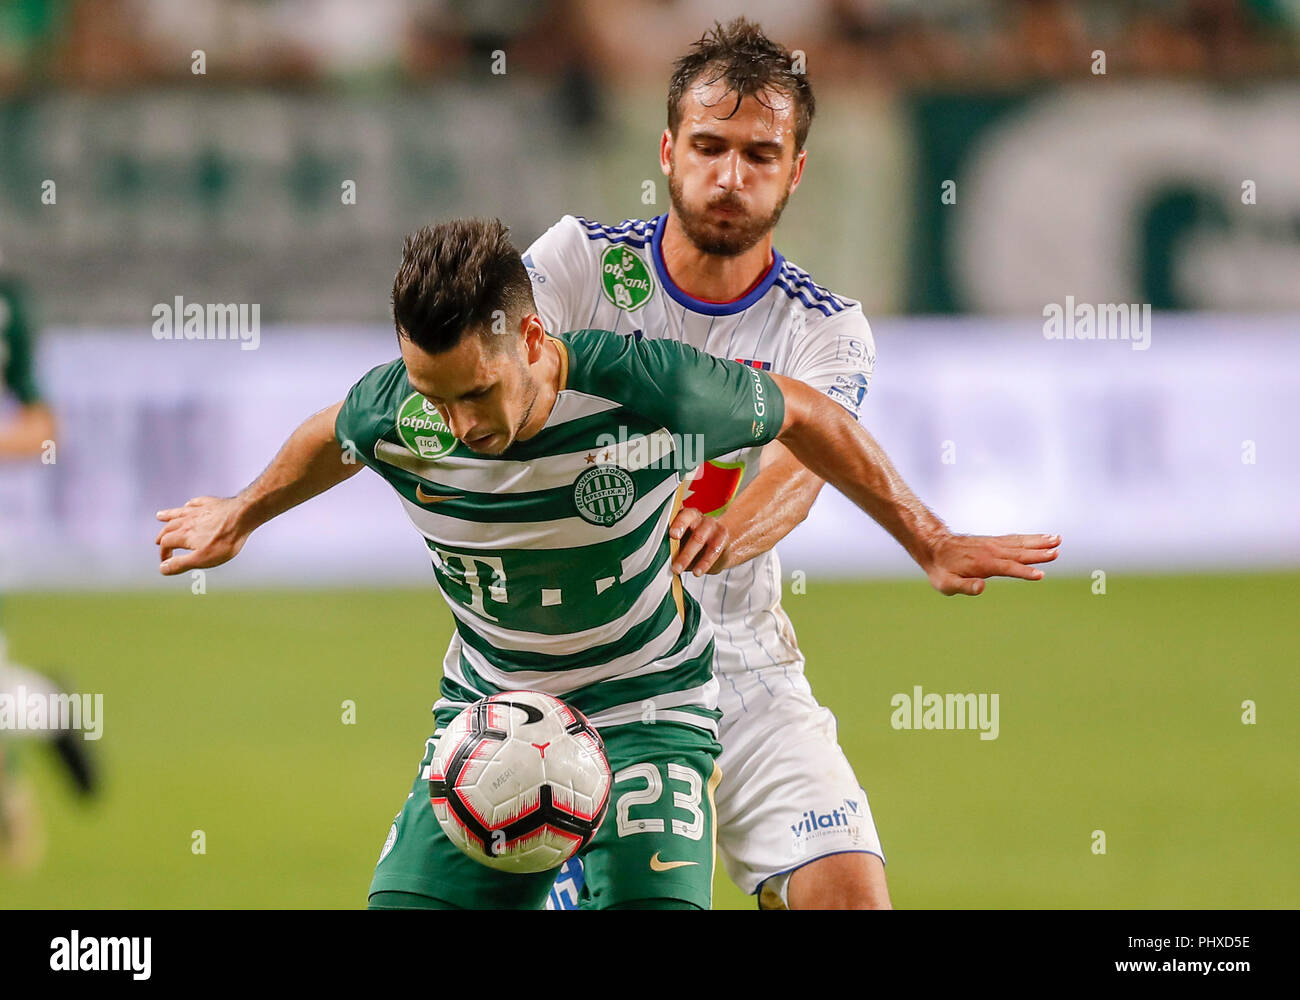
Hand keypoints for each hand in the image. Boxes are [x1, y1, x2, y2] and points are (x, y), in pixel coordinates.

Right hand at [155, 496, 251, 575]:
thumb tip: (162, 568)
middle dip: (162, 535)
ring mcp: (199, 510)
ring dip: (168, 515)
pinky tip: (189, 505)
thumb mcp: (202, 559)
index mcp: (183, 535)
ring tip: (160, 516)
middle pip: (169, 527)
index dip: (164, 553)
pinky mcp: (211, 503)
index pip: (166, 543)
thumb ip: (181, 564)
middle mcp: (187, 520)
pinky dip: (189, 505)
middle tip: (157, 541)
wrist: (243, 516)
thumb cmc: (224, 540)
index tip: (166, 561)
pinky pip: (196, 503)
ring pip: (178, 512)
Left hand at [669, 507, 730, 576]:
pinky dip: (704, 563)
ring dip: (688, 556)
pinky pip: (713, 550)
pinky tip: (697, 571)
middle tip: (672, 563)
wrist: (720, 549)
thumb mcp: (681, 543)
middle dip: (680, 547)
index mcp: (687, 515)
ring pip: (699, 539)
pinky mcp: (723, 538)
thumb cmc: (694, 544)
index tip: (672, 535)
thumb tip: (656, 556)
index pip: (681, 515)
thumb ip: (671, 544)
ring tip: (679, 569)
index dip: (677, 524)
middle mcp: (700, 518)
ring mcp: (713, 527)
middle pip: (690, 529)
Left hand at [924, 532, 1059, 595]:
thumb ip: (964, 587)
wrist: (934, 546)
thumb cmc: (941, 569)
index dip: (1024, 572)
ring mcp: (993, 544)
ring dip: (1039, 542)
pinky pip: (1015, 539)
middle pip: (1019, 553)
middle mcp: (991, 551)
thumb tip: (981, 587)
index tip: (1041, 574)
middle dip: (1039, 553)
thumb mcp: (946, 584)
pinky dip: (1029, 538)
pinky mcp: (994, 542)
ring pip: (1020, 543)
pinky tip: (1042, 538)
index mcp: (984, 563)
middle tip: (1057, 552)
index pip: (1008, 568)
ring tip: (1057, 539)